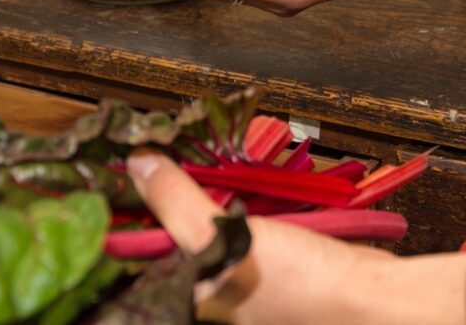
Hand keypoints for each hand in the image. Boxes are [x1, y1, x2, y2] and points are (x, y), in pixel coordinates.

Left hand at [126, 150, 465, 324]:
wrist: (368, 298)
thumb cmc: (298, 291)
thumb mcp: (224, 239)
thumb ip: (177, 202)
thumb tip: (138, 163)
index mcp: (183, 305)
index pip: (129, 264)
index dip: (114, 223)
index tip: (97, 181)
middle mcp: (200, 298)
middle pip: (159, 244)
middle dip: (150, 203)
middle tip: (135, 159)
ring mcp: (228, 281)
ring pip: (192, 231)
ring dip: (185, 196)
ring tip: (165, 159)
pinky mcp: (256, 264)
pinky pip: (225, 227)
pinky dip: (219, 201)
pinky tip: (212, 177)